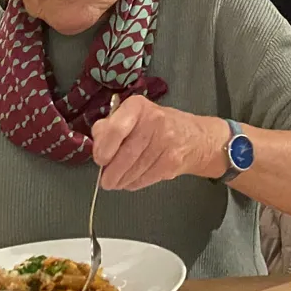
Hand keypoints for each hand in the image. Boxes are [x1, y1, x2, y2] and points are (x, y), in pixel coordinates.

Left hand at [92, 96, 228, 190]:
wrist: (193, 137)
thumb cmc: (154, 126)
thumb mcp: (131, 117)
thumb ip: (109, 127)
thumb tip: (97, 145)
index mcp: (137, 106)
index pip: (115, 129)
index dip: (104, 148)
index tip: (101, 159)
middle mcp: (154, 120)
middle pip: (124, 155)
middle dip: (111, 173)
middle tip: (106, 180)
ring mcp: (166, 141)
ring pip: (134, 170)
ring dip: (121, 181)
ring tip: (118, 181)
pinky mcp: (172, 161)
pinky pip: (145, 179)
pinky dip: (134, 184)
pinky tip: (134, 179)